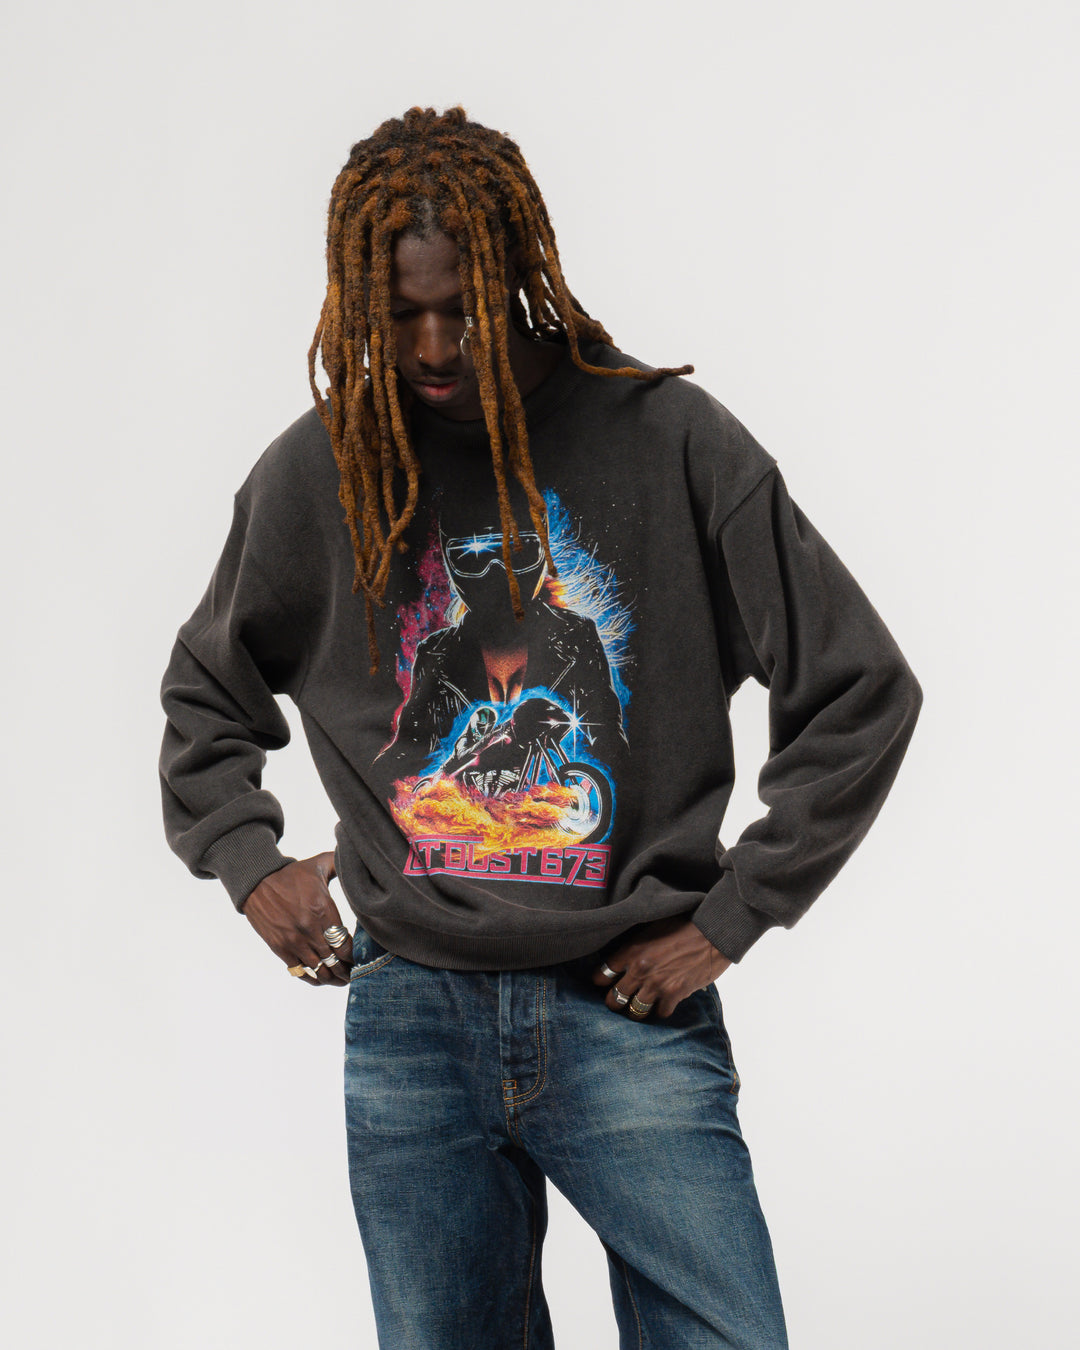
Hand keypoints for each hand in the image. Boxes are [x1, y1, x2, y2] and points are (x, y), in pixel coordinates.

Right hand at [241, 851, 352, 986]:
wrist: (257, 881)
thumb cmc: (291, 874)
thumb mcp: (320, 863)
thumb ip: (340, 865)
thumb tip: (360, 860)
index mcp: (323, 910)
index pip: (344, 944)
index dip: (354, 956)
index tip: (360, 958)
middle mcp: (310, 929)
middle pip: (334, 960)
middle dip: (346, 970)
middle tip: (354, 974)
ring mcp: (294, 941)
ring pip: (319, 970)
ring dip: (331, 978)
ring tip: (340, 980)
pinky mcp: (280, 948)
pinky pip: (300, 971)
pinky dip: (312, 978)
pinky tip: (321, 979)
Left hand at [592, 915, 731, 1019]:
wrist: (713, 932)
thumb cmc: (684, 924)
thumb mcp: (652, 927)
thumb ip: (635, 943)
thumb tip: (624, 954)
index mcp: (631, 950)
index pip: (601, 974)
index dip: (601, 980)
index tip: (605, 982)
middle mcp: (639, 970)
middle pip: (614, 999)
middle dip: (615, 1001)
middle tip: (621, 999)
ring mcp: (656, 985)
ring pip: (634, 1011)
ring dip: (637, 1010)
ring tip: (640, 1006)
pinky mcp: (675, 994)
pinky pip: (660, 1013)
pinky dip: (662, 1009)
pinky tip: (665, 1002)